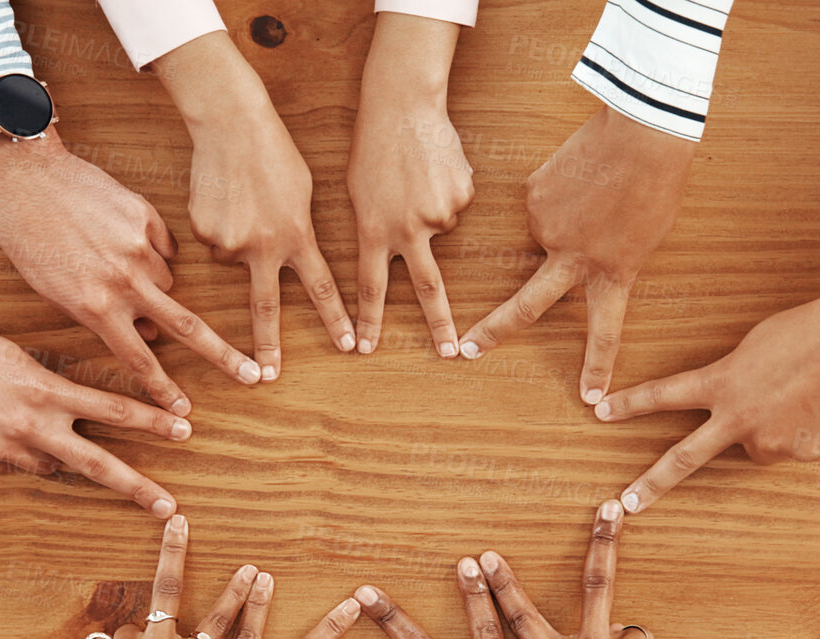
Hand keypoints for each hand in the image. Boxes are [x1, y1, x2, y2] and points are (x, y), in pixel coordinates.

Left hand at [0, 130, 259, 411]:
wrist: (23, 176)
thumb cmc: (27, 238)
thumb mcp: (55, 289)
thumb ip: (103, 315)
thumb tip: (148, 332)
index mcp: (95, 306)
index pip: (138, 358)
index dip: (163, 389)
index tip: (184, 410)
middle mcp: (123, 281)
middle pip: (186, 327)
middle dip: (223, 356)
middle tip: (253, 375)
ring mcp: (138, 248)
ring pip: (168, 281)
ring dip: (155, 283)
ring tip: (115, 261)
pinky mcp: (144, 216)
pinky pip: (163, 243)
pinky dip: (151, 246)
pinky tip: (122, 234)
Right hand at [0, 245, 187, 514]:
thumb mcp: (14, 358)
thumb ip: (49, 392)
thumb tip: (71, 423)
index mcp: (44, 388)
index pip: (112, 409)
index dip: (152, 420)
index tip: (185, 429)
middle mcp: (30, 423)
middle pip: (98, 462)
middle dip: (138, 487)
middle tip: (170, 506)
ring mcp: (2, 449)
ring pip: (50, 465)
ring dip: (52, 452)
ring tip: (21, 424)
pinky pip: (10, 465)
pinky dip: (9, 451)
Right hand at [152, 32, 354, 375]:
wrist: (230, 123)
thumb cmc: (274, 151)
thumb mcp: (301, 193)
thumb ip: (297, 230)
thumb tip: (287, 252)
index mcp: (297, 236)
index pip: (321, 287)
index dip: (336, 318)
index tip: (348, 346)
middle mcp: (264, 246)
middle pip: (266, 308)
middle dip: (266, 347)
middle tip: (264, 378)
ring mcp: (230, 241)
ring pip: (233, 259)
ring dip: (238, 242)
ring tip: (242, 203)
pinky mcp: (202, 232)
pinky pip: (211, 241)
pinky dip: (217, 226)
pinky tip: (222, 197)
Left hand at [347, 13, 471, 357]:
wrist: (403, 105)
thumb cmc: (372, 145)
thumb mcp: (358, 192)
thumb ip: (376, 226)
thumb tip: (399, 247)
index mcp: (374, 230)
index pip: (370, 287)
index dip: (368, 321)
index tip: (367, 350)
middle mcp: (407, 230)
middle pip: (427, 288)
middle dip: (439, 325)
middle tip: (449, 352)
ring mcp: (438, 214)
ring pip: (441, 227)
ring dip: (432, 208)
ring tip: (417, 175)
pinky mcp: (462, 197)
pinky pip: (456, 204)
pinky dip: (448, 191)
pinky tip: (435, 167)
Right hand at [460, 106, 696, 402]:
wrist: (642, 134)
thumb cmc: (657, 183)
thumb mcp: (644, 235)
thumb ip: (606, 254)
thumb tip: (564, 250)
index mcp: (612, 272)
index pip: (605, 330)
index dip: (597, 365)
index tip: (590, 399)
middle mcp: (573, 259)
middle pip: (526, 306)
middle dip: (494, 331)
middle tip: (466, 351)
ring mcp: (547, 228)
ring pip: (546, 229)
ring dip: (565, 212)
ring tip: (596, 184)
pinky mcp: (533, 196)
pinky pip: (542, 197)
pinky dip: (558, 188)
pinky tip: (579, 171)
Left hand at [593, 287, 819, 513]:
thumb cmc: (807, 330)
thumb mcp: (755, 347)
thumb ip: (734, 382)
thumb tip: (737, 414)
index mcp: (722, 383)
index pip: (664, 395)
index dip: (630, 404)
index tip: (599, 411)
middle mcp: (738, 418)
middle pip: (685, 458)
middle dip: (652, 483)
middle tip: (626, 505)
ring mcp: (770, 441)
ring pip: (758, 444)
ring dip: (771, 427)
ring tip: (801, 394)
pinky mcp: (802, 453)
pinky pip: (794, 447)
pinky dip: (803, 431)